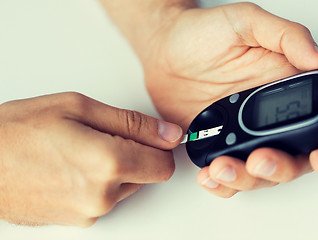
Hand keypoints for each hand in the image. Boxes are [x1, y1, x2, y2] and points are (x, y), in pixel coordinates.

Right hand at [0, 92, 181, 226]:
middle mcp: (103, 196)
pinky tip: (73, 168)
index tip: (149, 135)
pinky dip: (99, 183)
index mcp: (108, 163)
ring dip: (116, 168)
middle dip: (135, 154)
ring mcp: (90, 213)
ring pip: (126, 187)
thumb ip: (132, 123)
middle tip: (102, 136)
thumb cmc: (19, 131)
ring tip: (81, 151)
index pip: (164, 164)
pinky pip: (106, 199)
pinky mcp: (79, 221)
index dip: (160, 146)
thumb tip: (169, 134)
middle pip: (147, 175)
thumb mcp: (78, 108)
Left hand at [141, 3, 317, 196]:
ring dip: (245, 179)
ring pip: (257, 173)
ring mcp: (240, 134)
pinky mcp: (215, 144)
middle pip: (290, 159)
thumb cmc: (202, 34)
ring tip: (223, 166)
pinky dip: (220, 183)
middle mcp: (264, 117)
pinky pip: (225, 174)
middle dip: (278, 168)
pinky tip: (210, 174)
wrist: (164, 52)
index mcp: (281, 89)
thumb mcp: (247, 22)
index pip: (317, 125)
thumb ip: (287, 37)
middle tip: (258, 160)